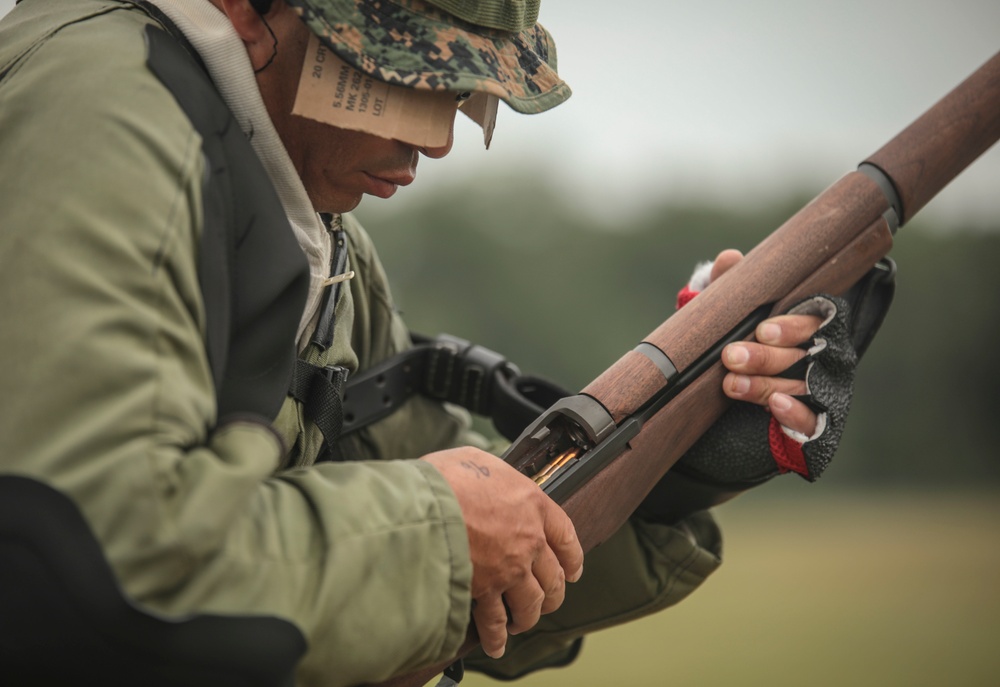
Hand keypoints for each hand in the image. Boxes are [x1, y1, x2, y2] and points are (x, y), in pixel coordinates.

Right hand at [422, 448, 583, 658]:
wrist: (426, 504)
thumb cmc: (448, 477)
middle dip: (553, 593)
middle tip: (546, 600)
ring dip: (528, 616)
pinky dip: (497, 637)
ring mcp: (510, 569)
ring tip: (521, 623)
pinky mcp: (485, 591)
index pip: (567, 537)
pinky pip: (496, 621)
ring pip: (531, 604)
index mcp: (534, 505)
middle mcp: (530, 541)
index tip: (572, 570)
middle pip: (554, 577)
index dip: (573, 558)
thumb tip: (484, 476)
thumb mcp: (478, 458)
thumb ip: (491, 475)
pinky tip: (496, 644)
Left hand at [710, 250, 821, 437]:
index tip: (762, 330)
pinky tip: (775, 405)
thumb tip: (729, 259)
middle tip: (730, 357)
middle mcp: (819, 358)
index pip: (814, 322)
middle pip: (804, 355)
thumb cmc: (738, 346)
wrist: (726, 401)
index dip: (791, 326)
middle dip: (765, 357)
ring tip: (732, 384)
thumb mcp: (728, 317)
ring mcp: (819, 392)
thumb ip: (728, 288)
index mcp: (806, 328)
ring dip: (765, 384)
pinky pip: (811, 421)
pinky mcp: (811, 423)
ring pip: (801, 386)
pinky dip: (795, 413)